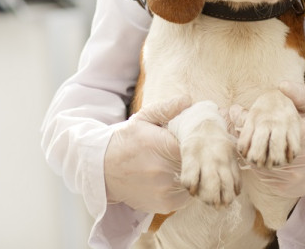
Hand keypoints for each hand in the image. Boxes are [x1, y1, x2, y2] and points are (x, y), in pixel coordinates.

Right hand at [104, 96, 191, 213]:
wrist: (101, 170)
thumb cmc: (124, 141)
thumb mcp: (142, 118)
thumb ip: (166, 109)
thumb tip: (188, 100)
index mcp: (161, 144)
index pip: (196, 145)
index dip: (202, 142)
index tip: (203, 139)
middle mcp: (164, 169)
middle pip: (199, 164)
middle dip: (200, 158)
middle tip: (200, 153)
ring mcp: (165, 190)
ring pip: (195, 181)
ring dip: (194, 174)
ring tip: (186, 165)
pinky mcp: (165, 205)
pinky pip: (187, 196)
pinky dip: (185, 187)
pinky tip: (175, 178)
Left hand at [231, 82, 304, 200]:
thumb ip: (299, 94)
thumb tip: (282, 85)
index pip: (274, 131)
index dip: (257, 126)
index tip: (251, 118)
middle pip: (263, 150)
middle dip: (252, 141)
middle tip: (248, 132)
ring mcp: (296, 177)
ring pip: (260, 165)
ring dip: (253, 154)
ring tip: (254, 143)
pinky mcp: (289, 189)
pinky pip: (263, 177)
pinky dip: (259, 167)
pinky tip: (264, 157)